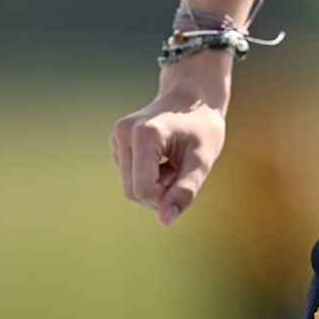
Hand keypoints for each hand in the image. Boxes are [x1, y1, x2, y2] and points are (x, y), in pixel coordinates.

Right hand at [110, 58, 229, 225]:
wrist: (194, 97)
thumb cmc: (202, 127)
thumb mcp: (202, 160)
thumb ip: (185, 191)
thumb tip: (166, 221)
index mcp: (145, 135)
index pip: (143, 190)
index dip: (164, 199)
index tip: (184, 185)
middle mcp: (124, 133)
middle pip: (133, 191)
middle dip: (159, 194)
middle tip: (182, 175)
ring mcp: (117, 135)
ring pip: (130, 186)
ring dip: (154, 185)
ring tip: (174, 163)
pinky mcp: (116, 141)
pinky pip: (128, 175)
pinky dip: (147, 176)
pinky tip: (163, 159)